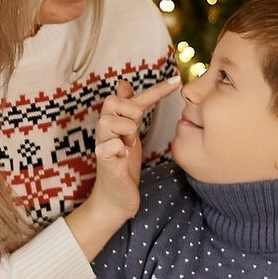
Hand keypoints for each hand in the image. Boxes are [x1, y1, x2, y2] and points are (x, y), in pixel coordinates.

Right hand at [91, 75, 182, 219]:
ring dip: (126, 133)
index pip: (133, 97)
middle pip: (114, 102)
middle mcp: (103, 128)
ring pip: (112, 121)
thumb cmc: (123, 164)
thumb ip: (128, 109)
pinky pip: (112, 144)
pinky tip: (122, 158)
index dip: (156, 89)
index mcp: (114, 120)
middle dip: (131, 113)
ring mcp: (100, 142)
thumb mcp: (129, 133)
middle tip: (134, 132)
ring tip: (126, 147)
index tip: (177, 81)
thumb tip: (123, 84)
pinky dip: (120, 150)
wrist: (115, 197)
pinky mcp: (101, 158)